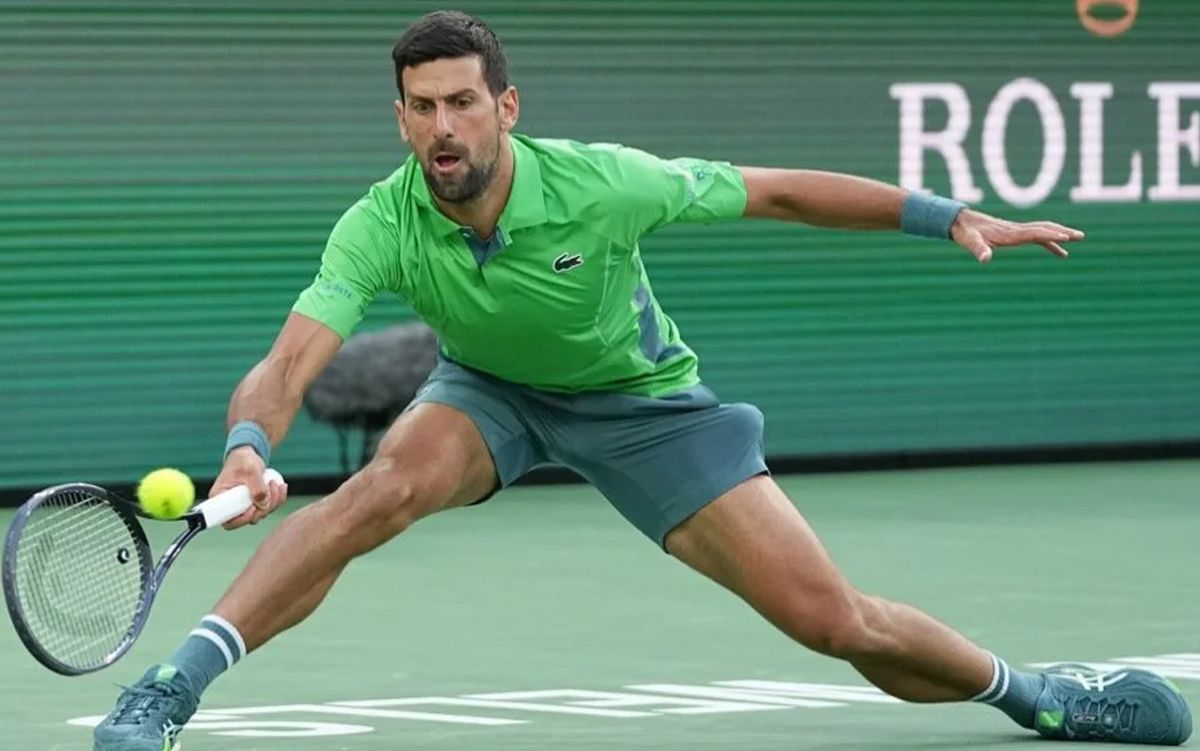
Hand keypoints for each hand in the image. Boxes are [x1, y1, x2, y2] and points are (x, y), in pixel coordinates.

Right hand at [211, 446, 288, 529]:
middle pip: (249, 519)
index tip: (254, 506)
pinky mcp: (254, 503)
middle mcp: (231, 506)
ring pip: (261, 514)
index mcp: (220, 498)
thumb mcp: (251, 470)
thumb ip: (257, 487)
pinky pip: (268, 508)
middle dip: (265, 506)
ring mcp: (243, 506)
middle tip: (270, 486)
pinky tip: (281, 487)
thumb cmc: (244, 460)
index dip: (243, 519)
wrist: (248, 455)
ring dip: (274, 501)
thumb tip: (263, 506)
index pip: (228, 522)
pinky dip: (278, 500)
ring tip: (274, 482)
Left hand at [950, 209, 1084, 263]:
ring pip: (1044, 230)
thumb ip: (978, 250)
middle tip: (1080, 236)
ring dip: (1060, 234)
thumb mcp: (970, 242)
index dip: (1050, 234)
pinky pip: (1037, 237)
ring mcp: (1017, 231)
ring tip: (1077, 239)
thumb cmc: (966, 232)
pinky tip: (1059, 252)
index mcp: (1010, 233)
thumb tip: (984, 259)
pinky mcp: (1014, 234)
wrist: (960, 222)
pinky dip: (1049, 242)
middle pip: (1045, 228)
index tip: (1066, 236)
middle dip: (1063, 231)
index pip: (1035, 232)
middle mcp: (1017, 230)